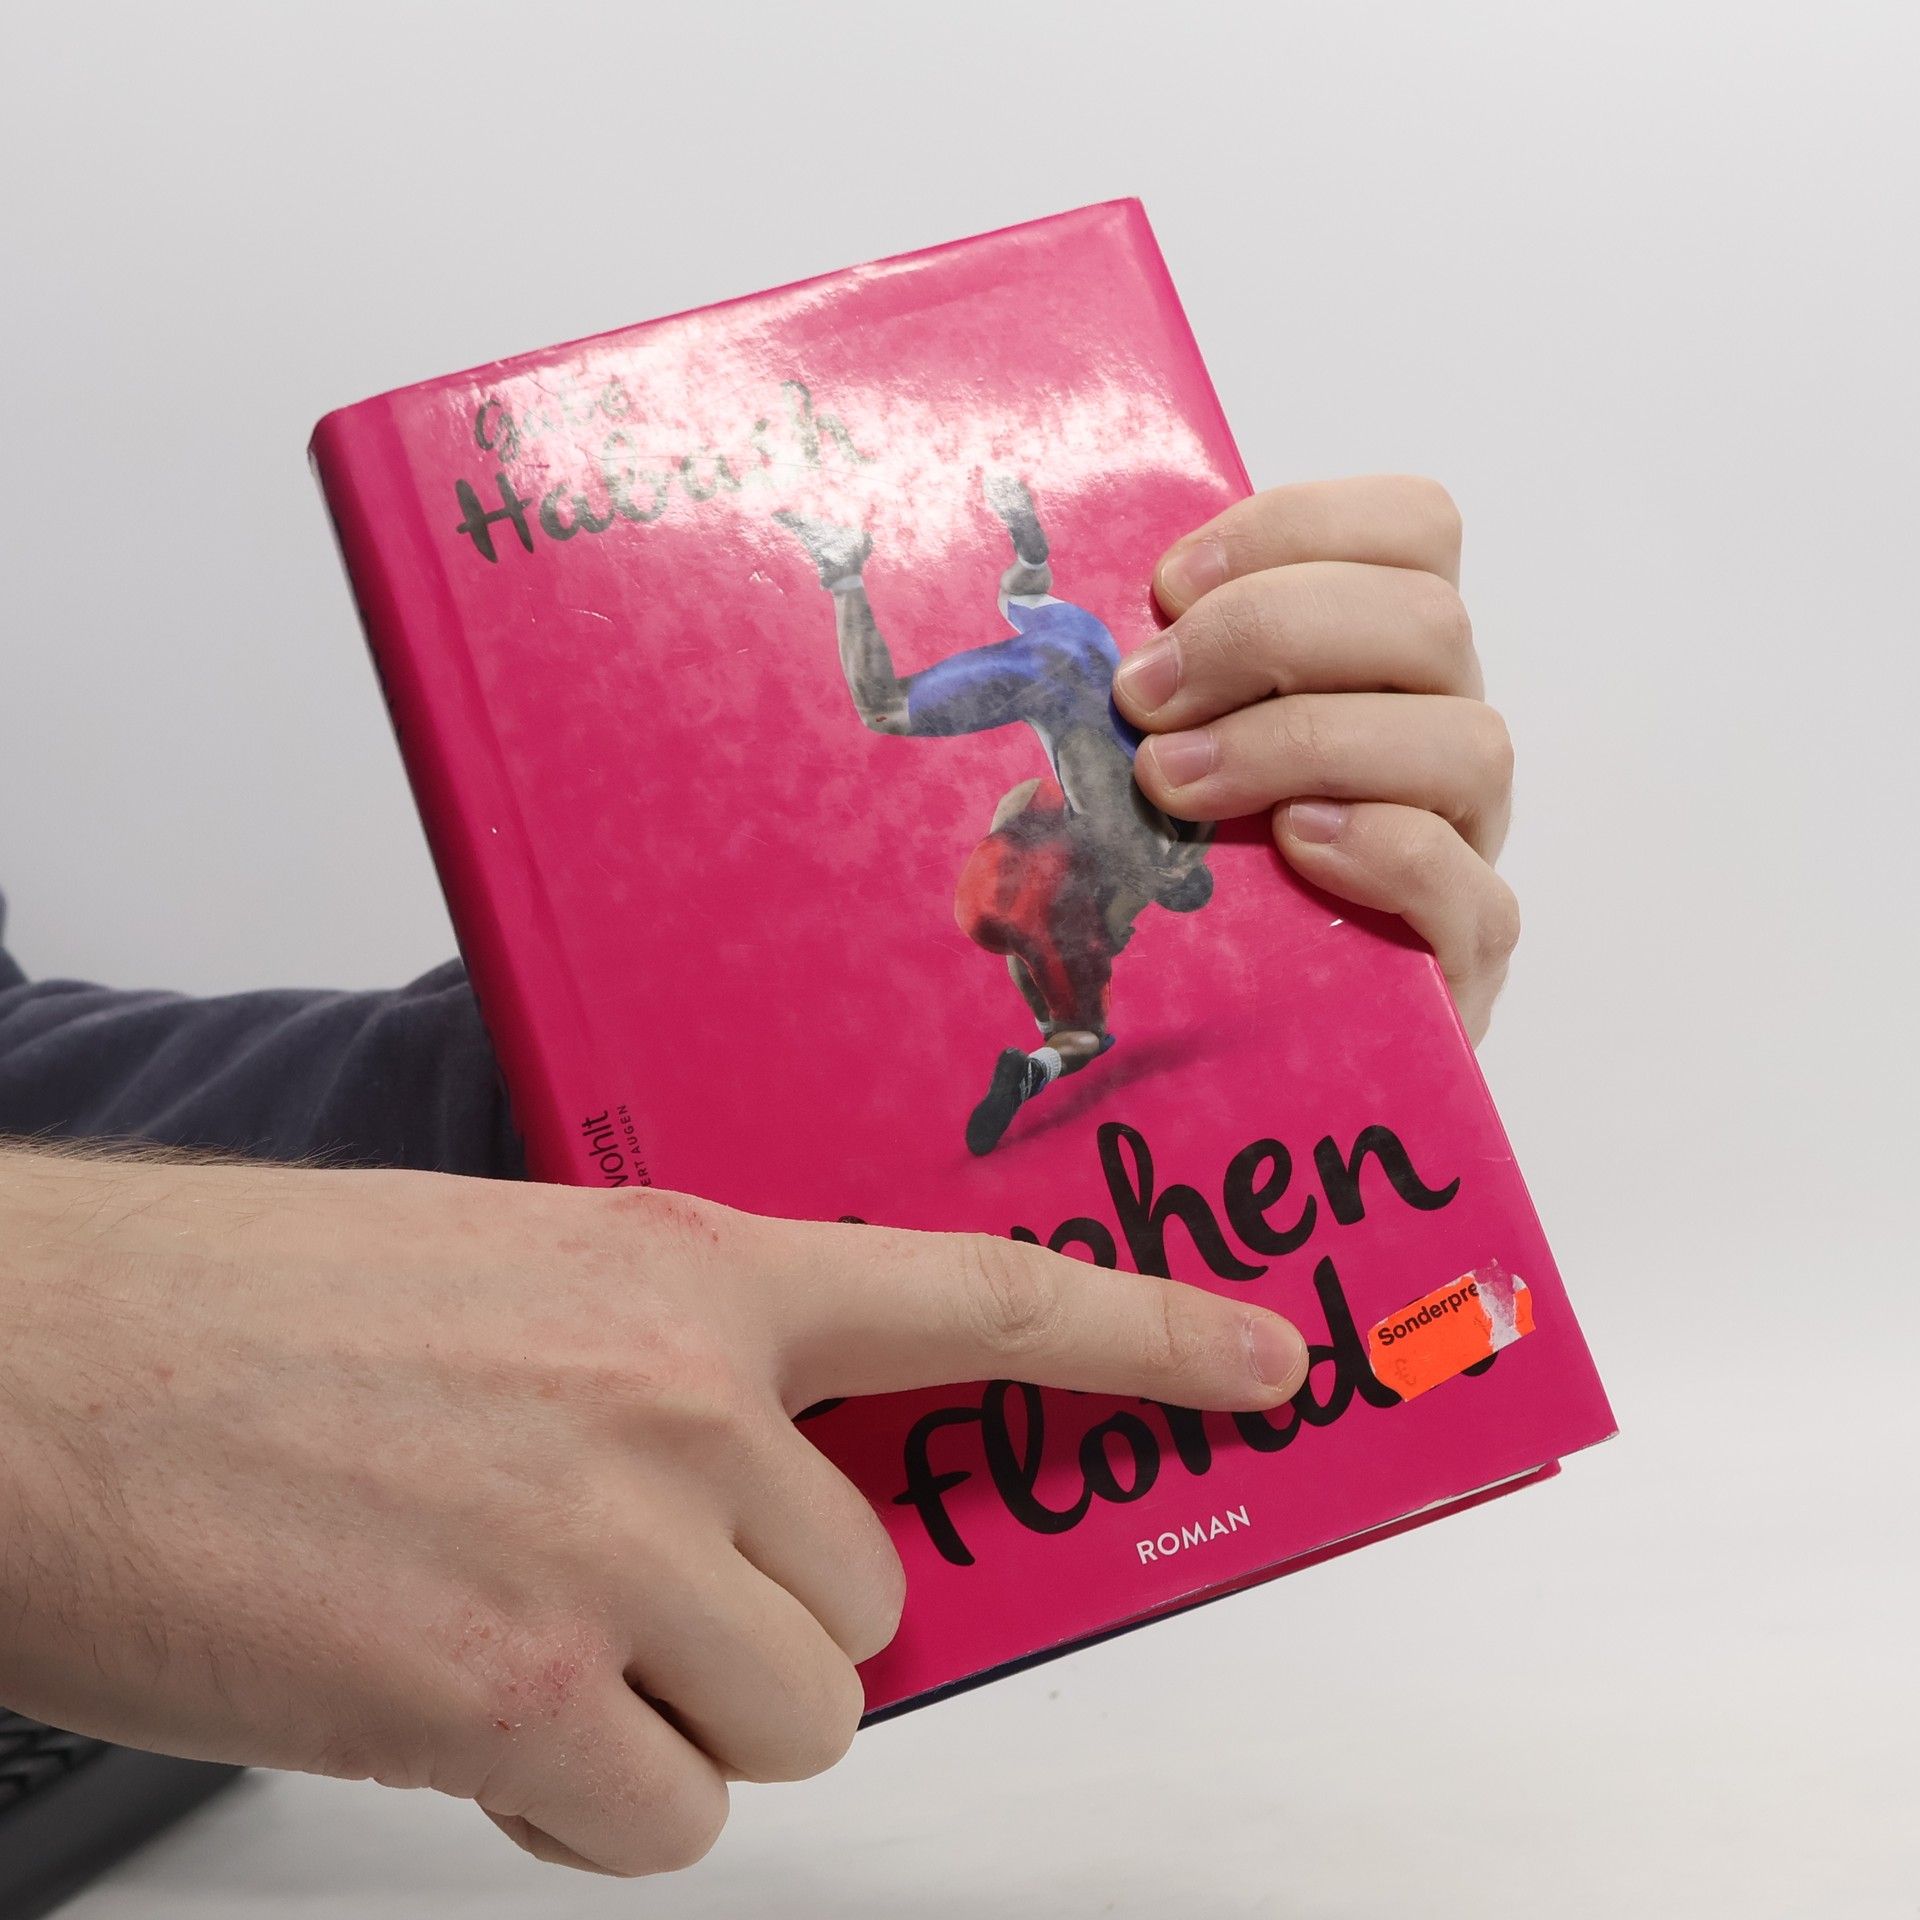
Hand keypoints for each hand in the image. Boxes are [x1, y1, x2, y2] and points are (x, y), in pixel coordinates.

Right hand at [0, 1147, 1307, 1876]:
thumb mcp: (512, 1281)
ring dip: (682, 1717)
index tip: (1265, 1363)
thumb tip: (772, 1491)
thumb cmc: (253, 1316)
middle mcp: (679, 1402)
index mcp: (684, 1273)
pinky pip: (666, 1820)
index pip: (979, 1299)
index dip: (1146, 1335)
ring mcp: (609, 1552)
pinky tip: (462, 1711)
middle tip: (612, 1589)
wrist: (44, 1370)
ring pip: (796, 1714)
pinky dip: (581, 1801)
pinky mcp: (516, 1703)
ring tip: (522, 1641)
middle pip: (874, 1599)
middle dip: (765, 1624)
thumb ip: (674, 1370)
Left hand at [1115, 476, 1516, 1041]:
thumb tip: (1082, 626)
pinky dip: (1383, 849)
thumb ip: (1165, 676)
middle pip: (1429, 621)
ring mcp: (1466, 842)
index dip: (1296, 527)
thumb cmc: (1199, 871)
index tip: (1168, 584)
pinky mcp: (1465, 954)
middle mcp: (1438, 734)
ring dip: (1303, 742)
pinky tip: (1293, 848)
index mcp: (1384, 660)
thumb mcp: (1172, 747)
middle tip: (1145, 696)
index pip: (1412, 529)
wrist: (1242, 1037)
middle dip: (1269, 634)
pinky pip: (1470, 886)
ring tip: (1177, 784)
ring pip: (1467, 742)